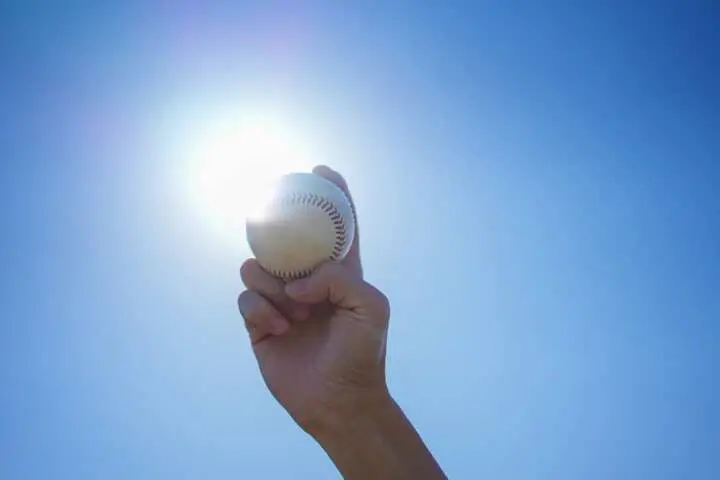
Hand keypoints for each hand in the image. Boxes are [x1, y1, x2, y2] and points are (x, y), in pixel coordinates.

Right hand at [237, 165, 390, 432]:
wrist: (338, 403)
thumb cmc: (362, 355)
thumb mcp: (370, 308)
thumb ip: (339, 279)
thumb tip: (296, 282)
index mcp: (341, 273)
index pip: (336, 227)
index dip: (331, 196)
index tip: (320, 170)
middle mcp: (309, 282)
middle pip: (285, 240)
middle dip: (279, 235)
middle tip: (280, 237)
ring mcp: (281, 301)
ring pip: (256, 266)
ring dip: (270, 283)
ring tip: (294, 311)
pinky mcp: (260, 323)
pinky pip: (246, 298)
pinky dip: (260, 310)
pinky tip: (280, 330)